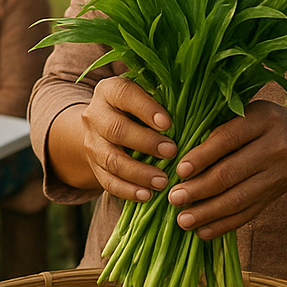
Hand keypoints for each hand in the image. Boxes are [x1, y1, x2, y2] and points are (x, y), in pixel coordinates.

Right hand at [76, 76, 176, 201]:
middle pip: (116, 129)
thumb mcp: (144, 95)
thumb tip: (194, 110)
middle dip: (145, 142)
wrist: (101, 126)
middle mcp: (95, 115)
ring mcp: (92, 142)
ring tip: (163, 181)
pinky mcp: (93, 166)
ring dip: (139, 173)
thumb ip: (162, 99)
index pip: (124, 95)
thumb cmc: (136, 108)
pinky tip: (146, 195)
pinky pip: (107, 181)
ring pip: (111, 160)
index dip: (145, 109)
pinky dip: (127, 190)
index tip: (168, 124)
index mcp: (109, 91)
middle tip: (172, 152)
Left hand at [167, 100, 286, 238]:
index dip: (203, 156)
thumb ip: (221, 124)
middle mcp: (274, 148)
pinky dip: (223, 225)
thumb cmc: (263, 124)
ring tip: (183, 220)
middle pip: (231, 173)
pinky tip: (202, 232)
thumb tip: (176, 148)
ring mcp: (277, 176)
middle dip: (199, 189)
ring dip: (207, 212)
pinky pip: (247, 215)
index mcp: (263, 119)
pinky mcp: (273, 198)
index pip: (228, 138)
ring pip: (238, 199)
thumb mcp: (249, 112)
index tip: (180, 170)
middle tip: (173, 198)